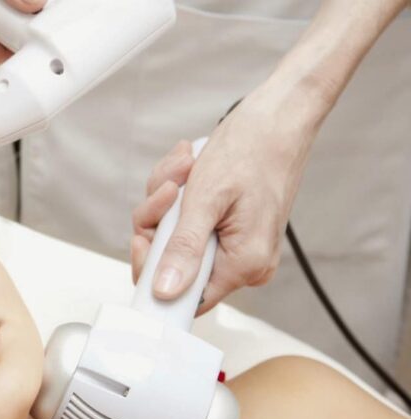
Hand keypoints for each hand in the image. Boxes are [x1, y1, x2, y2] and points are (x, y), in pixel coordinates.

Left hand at [132, 88, 320, 314]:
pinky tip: (188, 168)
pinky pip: (186, 223)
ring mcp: (236, 246)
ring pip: (175, 238)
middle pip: (173, 263)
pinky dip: (178, 196)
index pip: (183, 298)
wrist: (278, 116)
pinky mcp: (229, 228)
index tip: (143, 238)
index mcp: (243, 265)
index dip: (154, 272)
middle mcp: (243, 263)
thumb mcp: (206, 200)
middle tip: (169, 189)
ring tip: (185, 168)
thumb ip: (183, 250)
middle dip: (160, 222)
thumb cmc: (252, 148)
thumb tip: (165, 291)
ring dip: (168, 202)